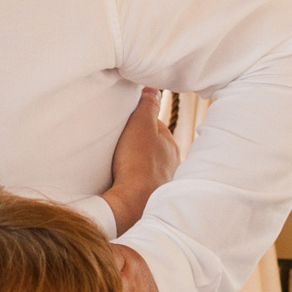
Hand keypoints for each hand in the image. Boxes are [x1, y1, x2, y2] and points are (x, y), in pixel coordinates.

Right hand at [100, 87, 179, 233]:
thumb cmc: (137, 162)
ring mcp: (163, 180)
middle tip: (120, 143)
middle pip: (153, 147)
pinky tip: (125, 182)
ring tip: (120, 163)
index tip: (125, 123)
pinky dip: (136, 180)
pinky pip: (144, 183)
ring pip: (150, 165)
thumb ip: (147, 106)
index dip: (139, 122)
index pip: (155, 126)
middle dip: (140, 144)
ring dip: (138, 163)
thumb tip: (154, 89)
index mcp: (170, 143)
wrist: (134, 203)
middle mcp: (172, 162)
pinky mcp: (153, 196)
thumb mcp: (140, 125)